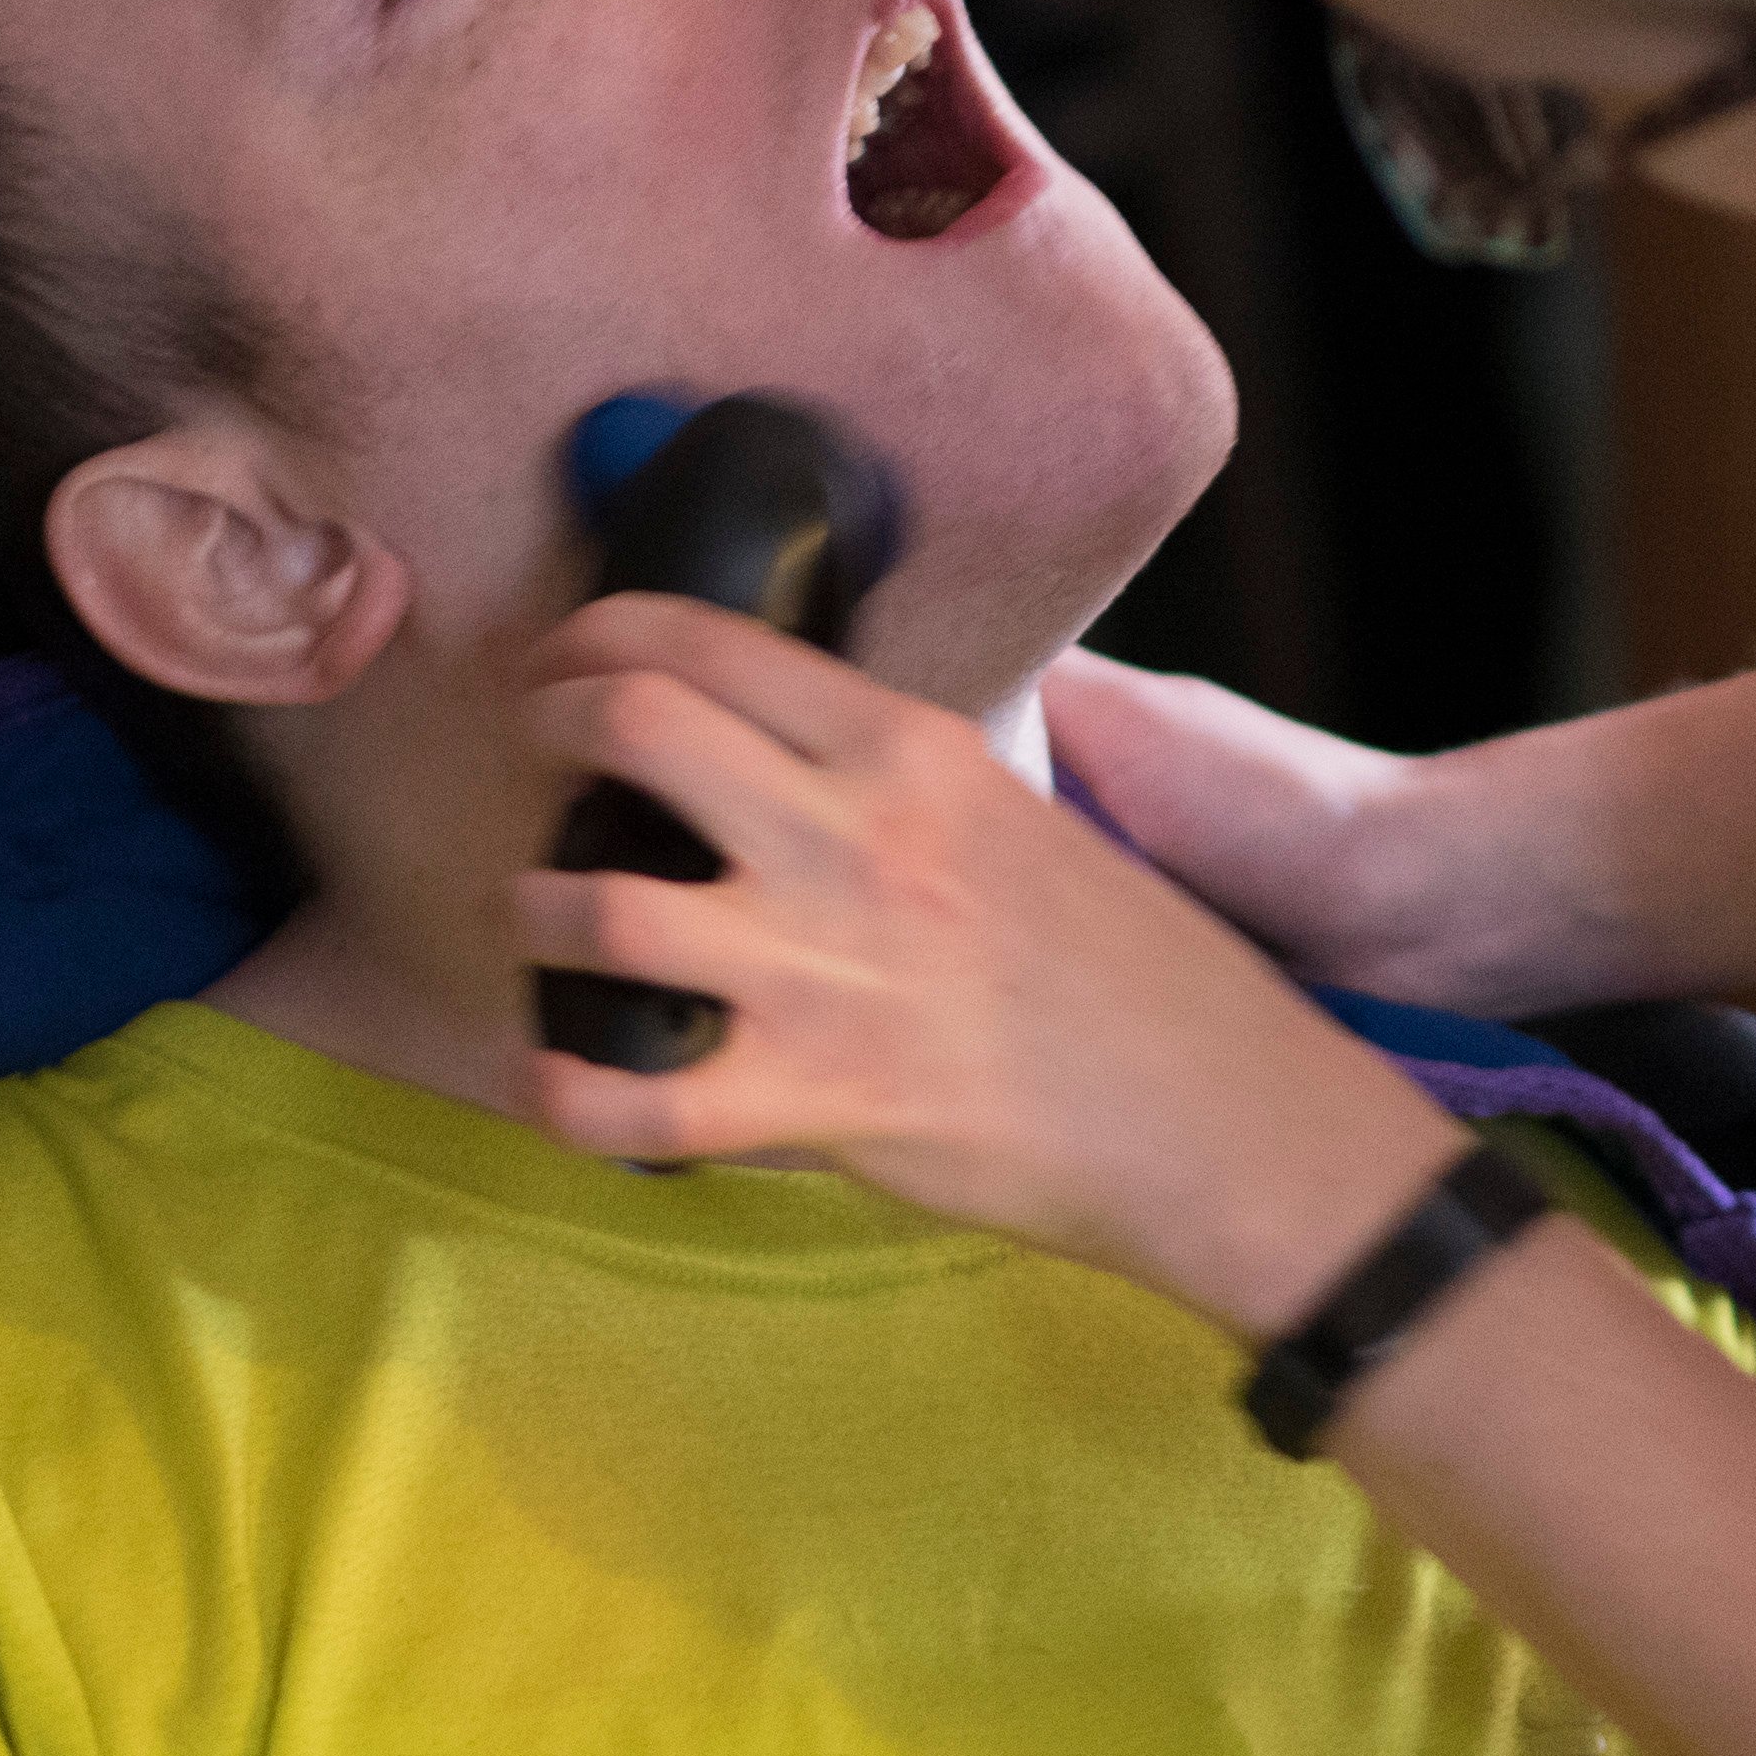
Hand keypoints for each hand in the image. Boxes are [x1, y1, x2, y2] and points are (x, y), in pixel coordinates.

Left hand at [512, 597, 1476, 1331]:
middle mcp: (850, 839)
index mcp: (909, 752)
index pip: (707, 640)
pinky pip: (624, 1102)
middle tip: (534, 754)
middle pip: (629, 724)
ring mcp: (821, 974)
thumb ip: (899, 779)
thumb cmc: (1136, 974)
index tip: (565, 657)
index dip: (597, 635)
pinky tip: (556, 1075)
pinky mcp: (812, 1104)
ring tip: (540, 918)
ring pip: (594, 907)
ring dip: (534, 909)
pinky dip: (562, 1091)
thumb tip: (791, 745)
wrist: (1222, 1120)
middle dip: (544, 726)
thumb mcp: (1019, 815)